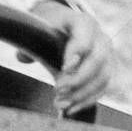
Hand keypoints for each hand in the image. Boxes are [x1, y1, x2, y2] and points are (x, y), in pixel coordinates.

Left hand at [22, 0, 113, 114]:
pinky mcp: (108, 70)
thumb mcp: (41, 24)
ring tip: (60, 104)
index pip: (85, 38)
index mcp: (83, 21)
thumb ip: (32, 40)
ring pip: (103, 78)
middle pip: (97, 60)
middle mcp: (100, 37)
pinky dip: (87, 100)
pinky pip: (103, 89)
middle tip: (57, 90)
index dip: (76, 53)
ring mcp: (108, 54)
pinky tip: (71, 109)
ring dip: (82, 95)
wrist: (65, 23)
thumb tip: (23, 57)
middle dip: (77, 79)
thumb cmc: (51, 24)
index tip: (64, 69)